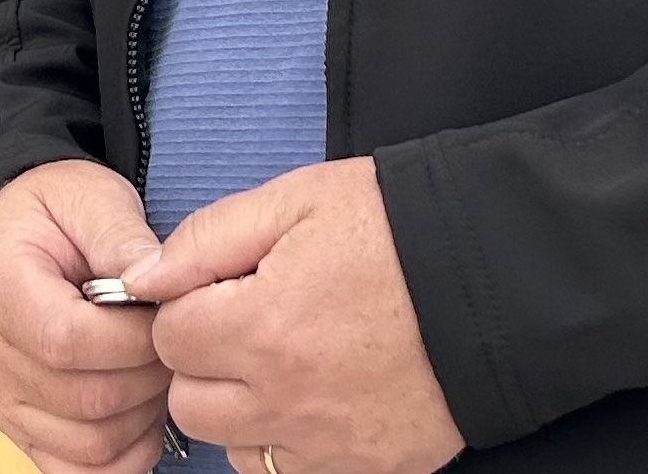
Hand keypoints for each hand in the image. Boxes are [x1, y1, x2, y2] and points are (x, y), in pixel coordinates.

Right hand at [0, 159, 174, 473]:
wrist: (13, 230)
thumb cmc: (53, 213)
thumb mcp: (90, 199)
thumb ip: (123, 238)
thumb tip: (159, 282)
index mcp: (0, 289)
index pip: (69, 341)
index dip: (132, 340)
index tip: (162, 315)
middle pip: (85, 401)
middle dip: (148, 377)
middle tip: (171, 344)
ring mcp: (0, 398)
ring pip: (87, 445)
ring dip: (141, 418)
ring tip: (153, 372)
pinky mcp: (18, 426)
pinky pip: (74, 470)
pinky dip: (120, 457)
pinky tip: (138, 416)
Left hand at [128, 158, 461, 473]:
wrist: (504, 275)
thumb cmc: (401, 228)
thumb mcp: (299, 201)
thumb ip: (208, 239)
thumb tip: (143, 278)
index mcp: (260, 326)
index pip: (169, 337)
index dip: (191, 306)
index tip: (226, 289)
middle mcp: (286, 398)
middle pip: (189, 402)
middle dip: (205, 362)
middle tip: (251, 324)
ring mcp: (329, 443)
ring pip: (234, 446)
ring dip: (243, 409)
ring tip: (289, 360)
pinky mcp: (370, 467)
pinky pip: (291, 473)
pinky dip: (290, 442)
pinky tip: (320, 397)